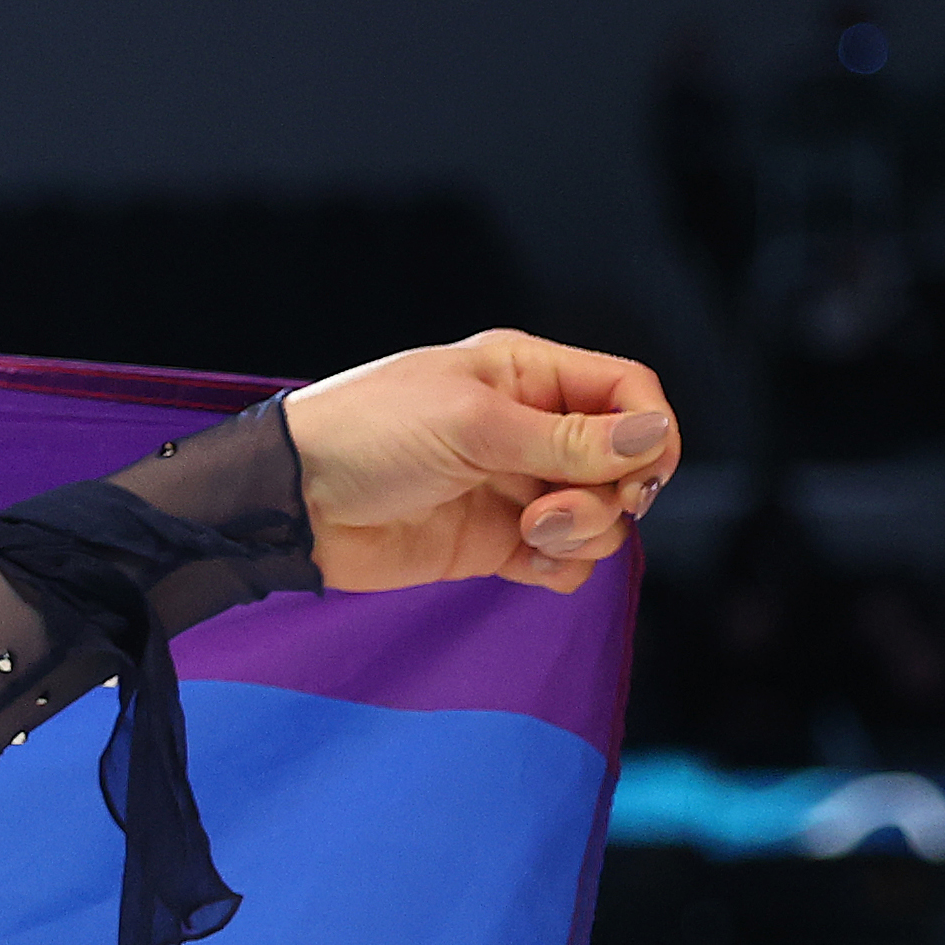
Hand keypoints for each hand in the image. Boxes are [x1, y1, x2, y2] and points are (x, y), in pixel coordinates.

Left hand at [280, 331, 679, 596]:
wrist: (290, 504)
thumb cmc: (364, 435)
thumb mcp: (471, 423)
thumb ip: (566, 438)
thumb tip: (653, 436)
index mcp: (528, 376)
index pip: (629, 392)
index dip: (651, 432)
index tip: (639, 474)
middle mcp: (530, 430)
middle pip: (623, 462)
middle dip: (611, 493)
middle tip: (557, 511)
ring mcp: (514, 489)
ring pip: (600, 516)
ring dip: (584, 532)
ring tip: (528, 533)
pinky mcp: (494, 543)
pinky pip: (563, 561)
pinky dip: (563, 568)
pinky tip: (529, 564)